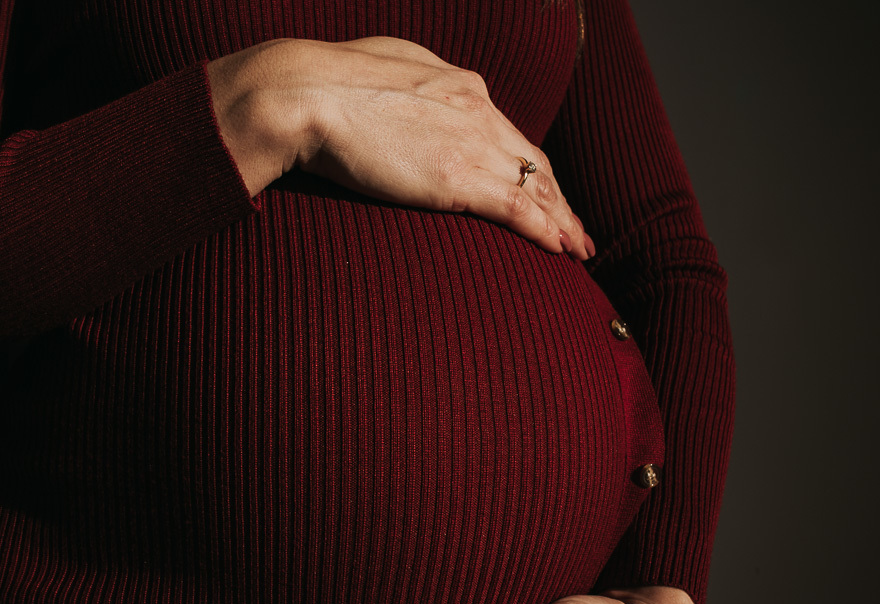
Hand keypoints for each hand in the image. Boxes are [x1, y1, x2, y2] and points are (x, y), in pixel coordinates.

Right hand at [207, 37, 592, 258]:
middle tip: (577, 228)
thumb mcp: (382, 72)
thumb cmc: (326, 83)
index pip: (509, 135)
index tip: (544, 190)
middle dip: (560, 198)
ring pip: (535, 188)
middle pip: (533, 162)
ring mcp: (471, 143)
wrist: (306, 94)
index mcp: (460, 87)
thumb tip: (405, 101)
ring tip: (579, 249)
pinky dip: (544, 230)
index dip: (531, 167)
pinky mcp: (457, 177)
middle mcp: (477, 111)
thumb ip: (408, 90)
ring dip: (562, 222)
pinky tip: (560, 249)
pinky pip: (516, 208)